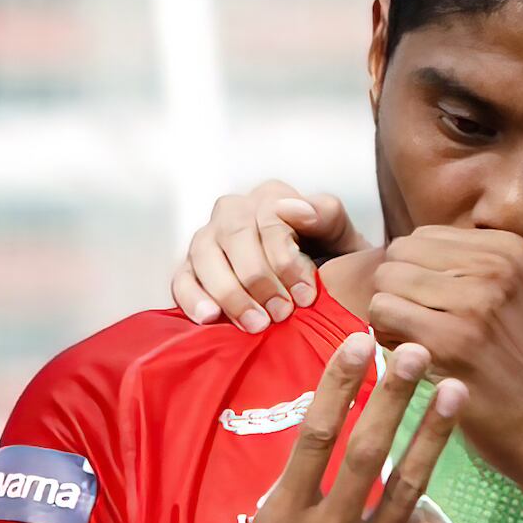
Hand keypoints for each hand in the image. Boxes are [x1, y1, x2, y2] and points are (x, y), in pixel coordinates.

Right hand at [170, 180, 364, 331]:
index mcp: (270, 197)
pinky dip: (192, 298)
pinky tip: (210, 318)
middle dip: (258, 278)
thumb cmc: (329, 261)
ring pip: (205, 255)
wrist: (316, 288)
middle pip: (235, 235)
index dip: (286, 259)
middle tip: (280, 314)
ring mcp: (208, 239)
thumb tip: (296, 209)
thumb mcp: (340, 237)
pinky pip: (181, 279)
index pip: (269, 218)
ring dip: (230, 292)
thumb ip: (327, 215)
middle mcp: (234, 212)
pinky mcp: (190, 269)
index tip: (305, 296)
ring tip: (255, 325)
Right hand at [183, 334, 462, 522]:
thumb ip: (295, 497)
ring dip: (433, 438)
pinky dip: (430, 520)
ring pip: (408, 491)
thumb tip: (335, 446)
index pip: (315, 436)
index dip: (340, 385)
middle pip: (369, 453)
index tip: (359, 343)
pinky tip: (428, 507)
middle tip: (420, 351)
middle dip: (397, 397)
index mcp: (280, 520)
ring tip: (453, 395)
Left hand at [364, 227, 522, 491]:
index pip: (423, 236)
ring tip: (414, 342)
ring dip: (388, 313)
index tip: (432, 306)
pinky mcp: (452, 340)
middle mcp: (496, 267)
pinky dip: (384, 336)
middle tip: (415, 326)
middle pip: (400, 253)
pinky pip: (382, 313)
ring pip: (386, 280)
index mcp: (510, 250)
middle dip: (397, 289)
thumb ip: (481, 265)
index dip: (415, 273)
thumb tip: (416, 248)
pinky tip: (410, 358)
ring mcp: (475, 302)